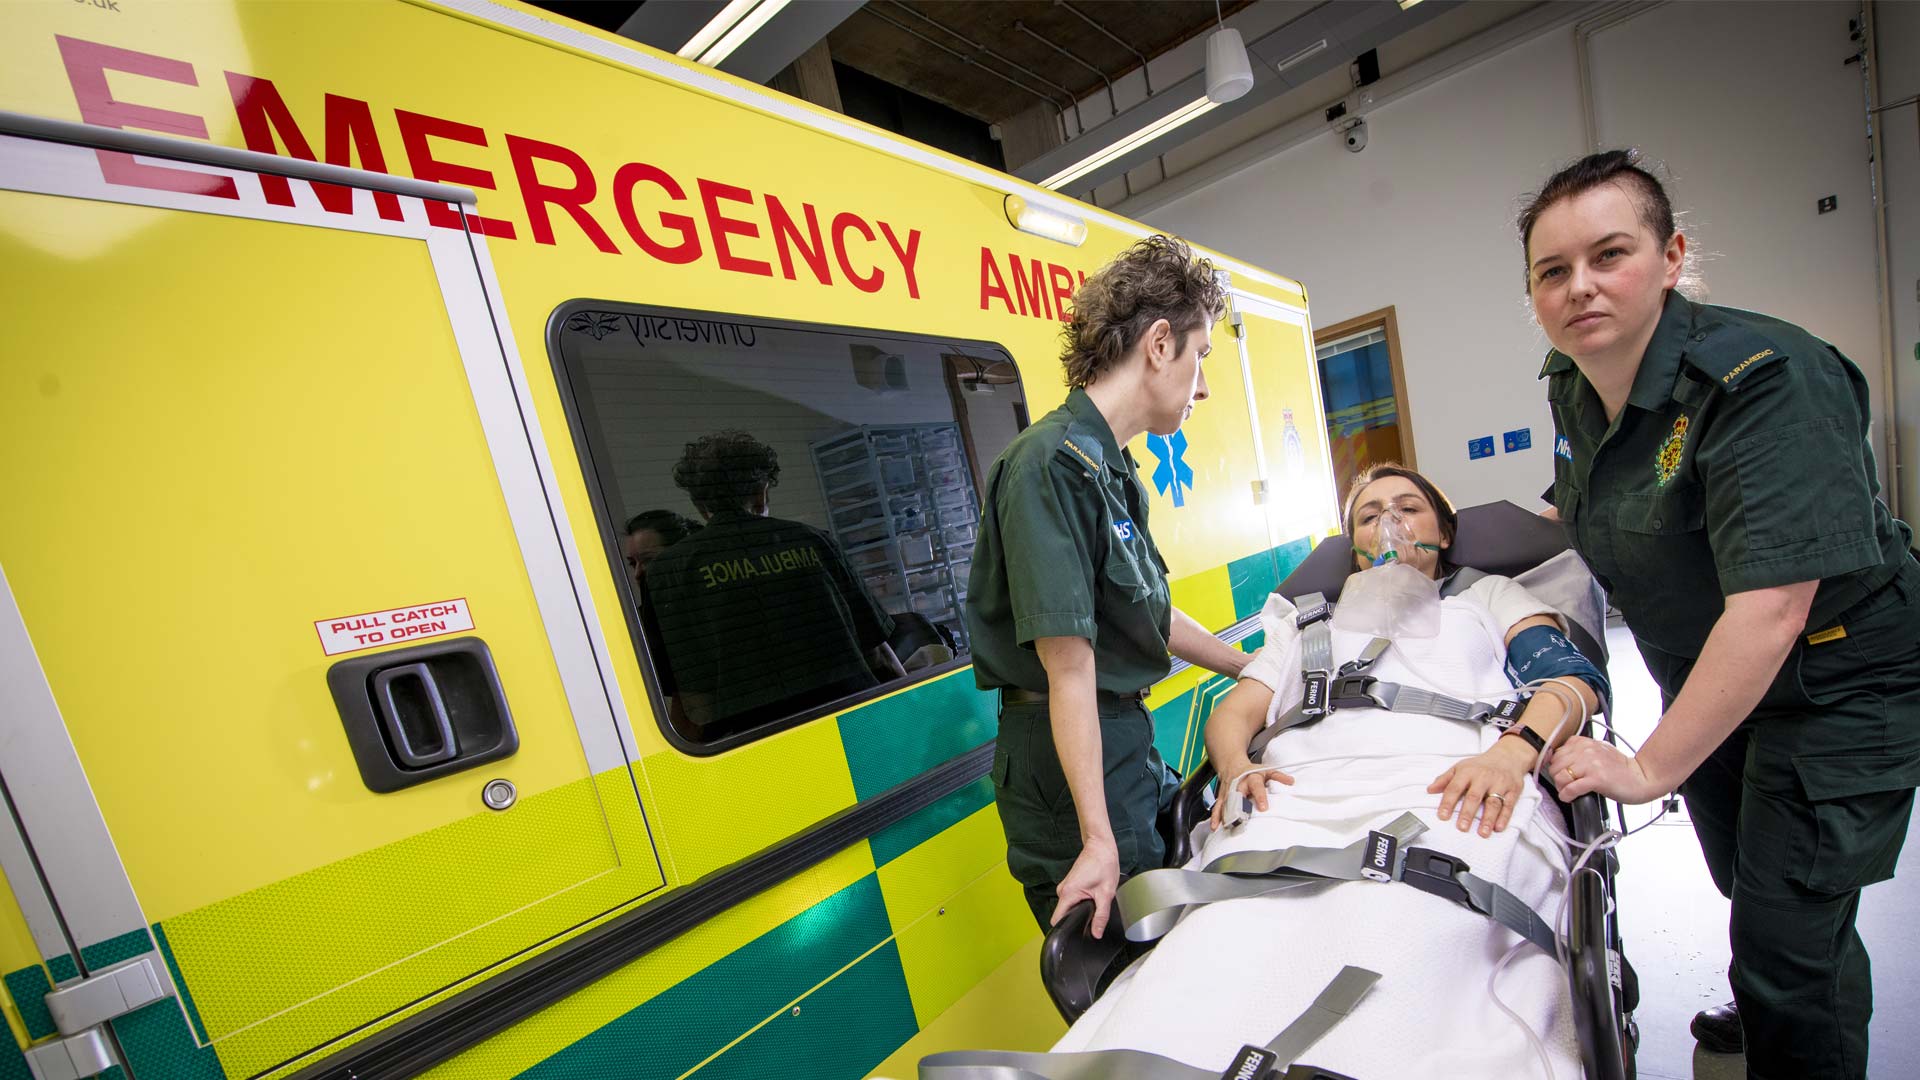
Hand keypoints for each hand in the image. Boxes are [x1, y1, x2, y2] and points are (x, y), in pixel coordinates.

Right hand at [1051, 836, 1120, 937]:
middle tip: (1093, 913)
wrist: (1100, 847)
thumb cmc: (1102, 864)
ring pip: (1069, 907)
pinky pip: (1071, 899)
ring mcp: (1065, 886)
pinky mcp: (1070, 884)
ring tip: (1094, 900)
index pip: (1056, 920)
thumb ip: (1101, 916)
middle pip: (1064, 914)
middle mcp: (1062, 890)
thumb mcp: (1106, 894)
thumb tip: (1096, 933)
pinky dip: (1081, 901)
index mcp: (1068, 894)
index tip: (1075, 933)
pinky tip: (1092, 894)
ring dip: (1080, 908)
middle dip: (1077, 918)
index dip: (1065, 929)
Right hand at [1208, 761, 1294, 828]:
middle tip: (1242, 820)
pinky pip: (1217, 807)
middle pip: (1238, 795)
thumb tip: (1291, 781)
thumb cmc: (1251, 771)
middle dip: (1239, 808)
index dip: (1260, 797)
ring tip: (1228, 826)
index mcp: (1251, 777)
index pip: (1256, 786)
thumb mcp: (1266, 770)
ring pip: (1226, 802)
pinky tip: (1215, 826)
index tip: (1263, 808)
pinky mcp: (1221, 796)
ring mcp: (1228, 791)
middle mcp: (1238, 784)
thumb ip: (1278, 776)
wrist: (1231, 764)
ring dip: (1227, 814)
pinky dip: (1215, 817)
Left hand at [1429, 738, 1530, 836]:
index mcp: (1467, 772)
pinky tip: (1498, 828)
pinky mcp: (1513, 790)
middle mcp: (1483, 777)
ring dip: (1488, 819)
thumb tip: (1429, 790)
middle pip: (1474, 796)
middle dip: (1468, 813)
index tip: (1442, 816)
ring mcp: (1500, 783)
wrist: (1507, 756)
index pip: (1455, 788)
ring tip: (1482, 833)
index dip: (1448, 802)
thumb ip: (1444, 779)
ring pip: (1493, 803)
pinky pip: (1509, 805)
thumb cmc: (1480, 765)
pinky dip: (1504, 817)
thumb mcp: (1460, 767)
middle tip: (1462, 827)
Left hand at [1548, 735, 1665, 804]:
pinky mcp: (1596, 779)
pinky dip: (1567, 795)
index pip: (1555, 754)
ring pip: (1559, 777)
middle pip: (1554, 766)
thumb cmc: (1620, 768)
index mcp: (1584, 742)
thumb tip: (1556, 759)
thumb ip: (1578, 752)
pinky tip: (1571, 797)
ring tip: (1570, 791)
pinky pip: (1570, 788)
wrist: (1642, 777)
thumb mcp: (1597, 751)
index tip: (1563, 774)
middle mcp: (1585, 750)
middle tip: (1568, 785)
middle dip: (1558, 778)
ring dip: (1562, 788)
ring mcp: (1591, 764)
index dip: (1557, 767)